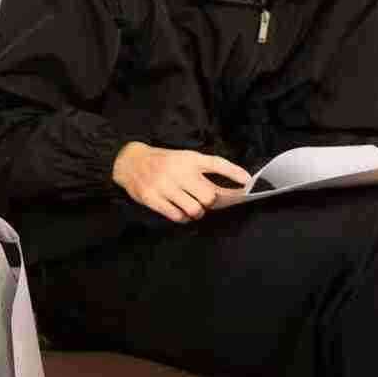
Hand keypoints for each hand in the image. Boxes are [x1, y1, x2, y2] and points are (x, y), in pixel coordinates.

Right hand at [112, 141, 252, 223]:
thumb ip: (201, 172)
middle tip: (202, 200)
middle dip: (209, 202)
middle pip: (209, 196)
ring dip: (196, 212)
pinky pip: (177, 216)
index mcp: (188, 158)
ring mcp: (165, 185)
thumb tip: (224, 194)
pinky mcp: (153, 198)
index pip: (216, 163)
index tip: (247, 181)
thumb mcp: (182, 158)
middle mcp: (178, 171)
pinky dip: (183, 218)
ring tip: (191, 207)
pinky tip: (180, 211)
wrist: (130, 162)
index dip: (233, 172)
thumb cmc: (162, 162)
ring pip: (194, 209)